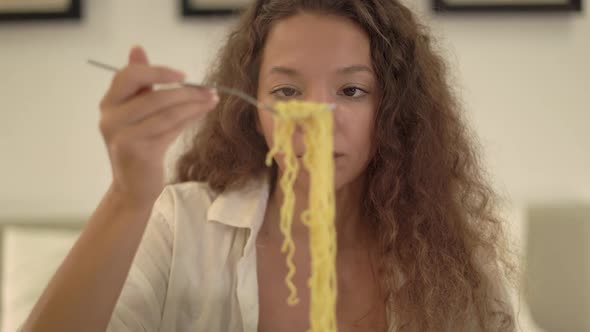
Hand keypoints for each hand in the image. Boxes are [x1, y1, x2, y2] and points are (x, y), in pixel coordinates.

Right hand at [98, 46, 217, 206]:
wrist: (134, 187)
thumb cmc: (141, 146)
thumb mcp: (139, 113)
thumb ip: (141, 84)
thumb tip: (137, 48)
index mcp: (109, 103)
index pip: (128, 75)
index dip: (157, 71)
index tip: (184, 75)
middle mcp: (110, 118)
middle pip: (152, 94)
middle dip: (185, 91)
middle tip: (209, 90)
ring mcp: (122, 135)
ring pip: (165, 111)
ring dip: (193, 103)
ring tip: (212, 99)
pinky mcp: (137, 151)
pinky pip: (169, 127)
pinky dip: (189, 117)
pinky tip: (202, 113)